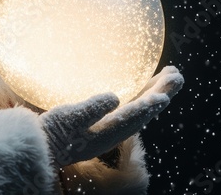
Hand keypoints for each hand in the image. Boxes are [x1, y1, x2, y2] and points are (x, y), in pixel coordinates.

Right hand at [39, 66, 183, 166]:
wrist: (44, 145)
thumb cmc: (53, 132)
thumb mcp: (67, 119)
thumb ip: (91, 109)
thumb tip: (115, 97)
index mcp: (106, 132)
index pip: (133, 117)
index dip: (149, 104)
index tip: (164, 94)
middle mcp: (114, 131)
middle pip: (143, 112)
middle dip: (160, 93)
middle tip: (177, 76)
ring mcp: (111, 127)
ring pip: (139, 109)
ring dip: (154, 92)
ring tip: (169, 76)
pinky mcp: (106, 122)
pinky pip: (130, 108)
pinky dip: (142, 96)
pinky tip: (146, 87)